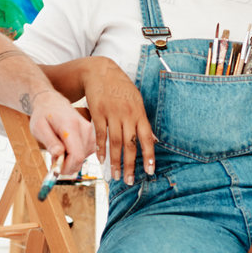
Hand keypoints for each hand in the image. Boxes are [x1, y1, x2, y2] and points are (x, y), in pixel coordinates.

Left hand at [28, 90, 94, 176]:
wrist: (52, 102)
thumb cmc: (43, 115)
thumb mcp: (39, 128)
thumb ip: (50, 142)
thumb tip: (59, 155)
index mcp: (71, 126)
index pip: (76, 155)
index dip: (66, 168)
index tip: (55, 169)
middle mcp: (85, 129)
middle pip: (80, 159)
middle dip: (66, 165)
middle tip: (53, 158)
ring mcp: (91, 133)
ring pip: (83, 158)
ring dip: (70, 160)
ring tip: (58, 149)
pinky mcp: (92, 137)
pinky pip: (85, 154)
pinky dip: (75, 156)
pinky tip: (66, 148)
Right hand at [83, 58, 156, 183]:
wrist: (100, 71)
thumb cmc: (121, 88)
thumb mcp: (136, 101)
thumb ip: (143, 121)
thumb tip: (153, 140)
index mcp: (139, 113)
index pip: (147, 138)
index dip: (149, 156)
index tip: (150, 171)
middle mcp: (127, 114)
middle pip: (129, 144)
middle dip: (130, 165)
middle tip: (129, 181)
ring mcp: (112, 114)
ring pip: (114, 142)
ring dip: (115, 161)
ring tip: (115, 175)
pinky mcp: (97, 113)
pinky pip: (100, 134)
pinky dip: (100, 149)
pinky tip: (101, 160)